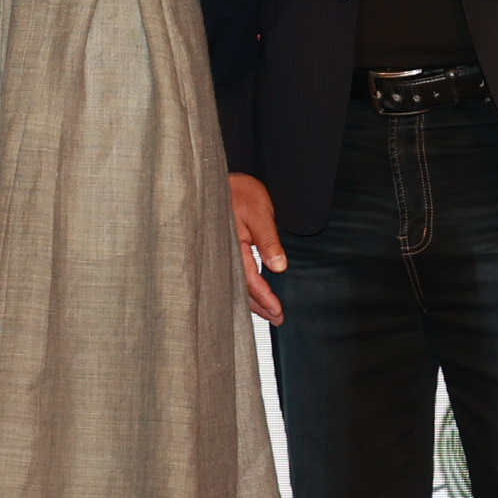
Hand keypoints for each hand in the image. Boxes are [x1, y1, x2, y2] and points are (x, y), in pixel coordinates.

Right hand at [230, 172, 286, 324]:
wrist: (218, 178)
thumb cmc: (239, 192)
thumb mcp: (259, 213)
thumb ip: (268, 240)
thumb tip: (279, 266)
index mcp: (231, 247)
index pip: (249, 281)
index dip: (264, 298)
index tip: (278, 312)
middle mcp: (223, 254)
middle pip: (241, 288)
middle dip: (259, 306)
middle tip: (277, 319)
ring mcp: (221, 253)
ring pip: (236, 283)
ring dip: (252, 299)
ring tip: (269, 313)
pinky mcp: (222, 249)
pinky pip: (233, 273)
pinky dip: (244, 286)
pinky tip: (252, 293)